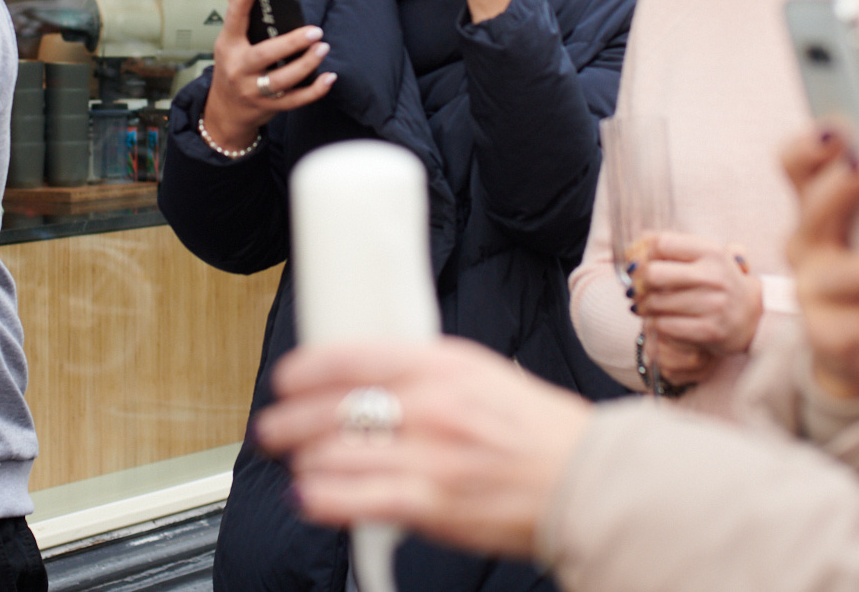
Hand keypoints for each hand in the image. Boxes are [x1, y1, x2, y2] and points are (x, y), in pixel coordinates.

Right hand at [199, 0, 335, 150]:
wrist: (225, 111)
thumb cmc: (231, 69)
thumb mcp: (228, 44)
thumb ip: (235, 17)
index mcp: (229, 46)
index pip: (234, 18)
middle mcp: (239, 69)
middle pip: (265, 55)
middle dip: (292, 43)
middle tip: (315, 31)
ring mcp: (253, 90)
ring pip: (282, 80)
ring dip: (306, 64)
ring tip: (322, 48)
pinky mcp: (269, 106)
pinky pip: (295, 100)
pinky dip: (314, 91)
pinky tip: (329, 78)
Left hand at [255, 337, 592, 560]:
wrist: (584, 479)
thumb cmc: (537, 429)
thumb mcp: (482, 373)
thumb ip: (426, 371)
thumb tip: (370, 375)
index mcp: (445, 364)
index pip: (357, 355)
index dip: (309, 366)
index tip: (287, 377)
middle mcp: (435, 405)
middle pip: (338, 406)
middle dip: (292, 418)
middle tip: (274, 425)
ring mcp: (432, 456)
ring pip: (341, 453)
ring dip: (304, 459)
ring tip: (295, 462)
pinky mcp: (435, 504)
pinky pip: (362, 499)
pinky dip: (326, 497)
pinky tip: (309, 494)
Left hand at [616, 234, 713, 387]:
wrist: (754, 315)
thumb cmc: (720, 282)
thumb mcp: (704, 256)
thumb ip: (674, 245)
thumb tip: (639, 239)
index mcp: (711, 251)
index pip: (662, 243)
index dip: (642, 253)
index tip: (637, 263)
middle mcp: (713, 275)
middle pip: (653, 273)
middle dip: (638, 283)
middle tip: (636, 288)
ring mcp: (713, 304)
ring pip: (655, 303)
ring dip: (643, 306)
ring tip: (644, 306)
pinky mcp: (709, 330)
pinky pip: (665, 326)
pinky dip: (655, 324)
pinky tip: (657, 321)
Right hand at [781, 127, 858, 399]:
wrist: (854, 347)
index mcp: (813, 209)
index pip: (795, 167)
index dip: (809, 146)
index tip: (838, 126)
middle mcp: (804, 247)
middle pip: (812, 210)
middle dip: (841, 186)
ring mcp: (811, 293)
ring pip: (842, 273)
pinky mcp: (829, 336)